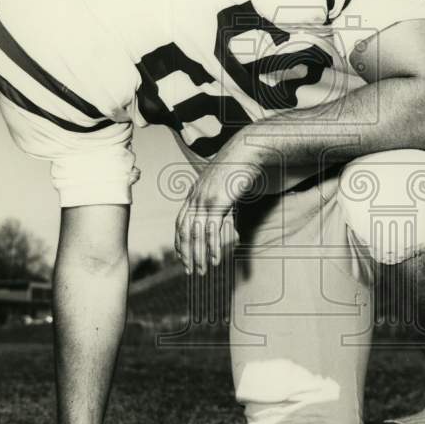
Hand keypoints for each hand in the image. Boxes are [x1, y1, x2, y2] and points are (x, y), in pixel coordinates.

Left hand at [174, 147, 260, 274]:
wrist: (244, 152)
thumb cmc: (236, 169)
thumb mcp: (221, 186)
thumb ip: (217, 201)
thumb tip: (220, 214)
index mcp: (193, 195)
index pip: (180, 223)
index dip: (180, 242)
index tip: (182, 257)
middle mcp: (195, 198)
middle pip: (185, 232)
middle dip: (187, 254)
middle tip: (189, 271)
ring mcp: (206, 200)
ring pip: (197, 234)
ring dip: (199, 256)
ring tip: (202, 271)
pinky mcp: (219, 202)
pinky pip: (213, 230)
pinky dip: (213, 248)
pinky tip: (216, 260)